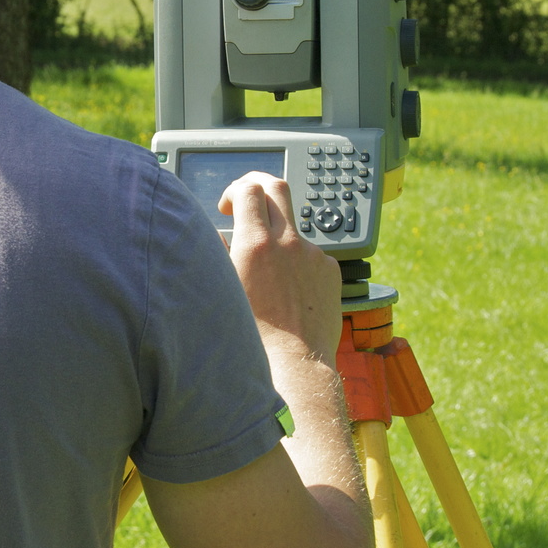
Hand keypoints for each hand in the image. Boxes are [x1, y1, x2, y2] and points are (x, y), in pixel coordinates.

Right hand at [218, 172, 344, 357]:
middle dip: (259, 185)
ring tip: (267, 270)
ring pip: (293, 226)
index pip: (249, 189)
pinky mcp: (330, 270)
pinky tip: (289, 289)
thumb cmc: (253, 334)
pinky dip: (296, 261)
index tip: (229, 206)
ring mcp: (313, 255)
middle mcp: (288, 243)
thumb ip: (219, 253)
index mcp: (256, 244)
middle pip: (277, 187)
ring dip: (277, 234)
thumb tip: (218, 234)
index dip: (235, 189)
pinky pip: (310, 253)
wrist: (294, 362)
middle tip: (249, 198)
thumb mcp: (223, 288)